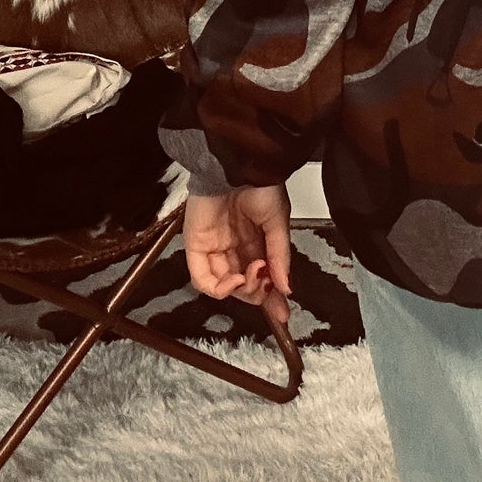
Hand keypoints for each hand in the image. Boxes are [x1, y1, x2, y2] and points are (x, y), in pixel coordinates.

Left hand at [181, 183, 293, 330]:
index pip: (262, 277)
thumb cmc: (259, 185)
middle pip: (242, 286)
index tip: (282, 315)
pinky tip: (234, 280)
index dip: (271, 298)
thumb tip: (286, 288)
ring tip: (250, 277)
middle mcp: (234, 247)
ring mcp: (214, 248)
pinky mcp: (195, 247)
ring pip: (223, 286)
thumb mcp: (278, 222)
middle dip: (257, 293)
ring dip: (240, 290)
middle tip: (267, 285)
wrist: (235, 166)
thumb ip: (279, 257)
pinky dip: (218, 288)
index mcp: (256, 241)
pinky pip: (201, 278)